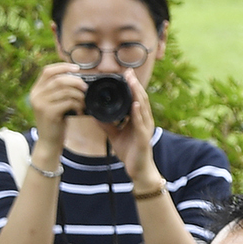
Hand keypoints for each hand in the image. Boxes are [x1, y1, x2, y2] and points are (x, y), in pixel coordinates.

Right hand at [28, 60, 88, 144]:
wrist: (49, 142)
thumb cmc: (55, 121)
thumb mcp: (54, 103)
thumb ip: (59, 91)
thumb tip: (79, 80)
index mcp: (36, 90)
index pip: (47, 71)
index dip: (62, 66)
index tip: (77, 68)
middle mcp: (36, 95)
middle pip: (59, 79)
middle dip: (76, 81)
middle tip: (86, 88)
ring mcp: (41, 104)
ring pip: (65, 91)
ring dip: (79, 95)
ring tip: (83, 102)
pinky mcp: (49, 113)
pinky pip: (68, 102)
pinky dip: (78, 105)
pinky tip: (80, 111)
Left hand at [105, 68, 159, 183]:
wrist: (139, 171)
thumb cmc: (130, 153)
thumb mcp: (115, 135)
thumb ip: (108, 124)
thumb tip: (96, 114)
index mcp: (138, 119)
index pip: (136, 99)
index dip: (132, 86)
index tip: (126, 74)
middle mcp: (144, 121)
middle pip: (141, 99)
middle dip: (135, 84)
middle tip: (129, 72)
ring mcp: (146, 129)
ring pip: (142, 108)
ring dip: (137, 94)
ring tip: (132, 82)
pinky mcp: (144, 138)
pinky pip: (141, 123)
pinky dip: (137, 113)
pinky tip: (134, 104)